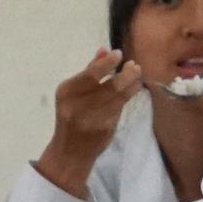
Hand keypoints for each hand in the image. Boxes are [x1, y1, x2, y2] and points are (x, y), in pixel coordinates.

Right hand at [36, 50, 144, 195]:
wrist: (70, 151)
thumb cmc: (72, 115)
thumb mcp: (73, 93)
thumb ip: (89, 71)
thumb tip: (105, 50)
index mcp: (66, 92)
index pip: (90, 74)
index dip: (107, 63)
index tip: (118, 54)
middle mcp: (77, 106)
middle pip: (109, 86)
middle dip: (127, 74)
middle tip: (135, 66)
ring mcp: (92, 119)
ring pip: (119, 97)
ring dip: (132, 83)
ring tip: (136, 73)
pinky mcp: (104, 129)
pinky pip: (120, 108)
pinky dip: (129, 94)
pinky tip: (134, 87)